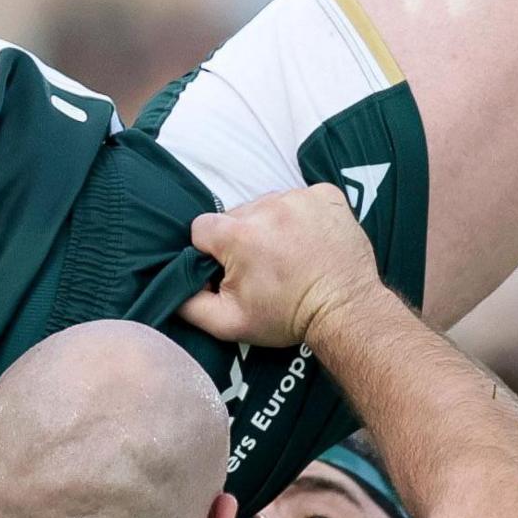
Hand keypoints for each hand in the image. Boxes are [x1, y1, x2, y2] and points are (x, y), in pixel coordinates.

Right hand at [179, 184, 381, 348]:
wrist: (345, 311)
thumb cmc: (288, 316)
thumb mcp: (230, 322)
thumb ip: (190, 306)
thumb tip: (172, 291)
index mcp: (238, 233)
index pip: (203, 229)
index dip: (213, 252)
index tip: (233, 270)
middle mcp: (267, 206)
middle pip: (236, 215)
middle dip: (243, 239)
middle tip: (266, 268)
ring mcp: (299, 197)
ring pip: (267, 205)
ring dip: (272, 225)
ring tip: (289, 255)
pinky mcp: (326, 194)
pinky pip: (300, 197)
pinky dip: (301, 215)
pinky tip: (309, 240)